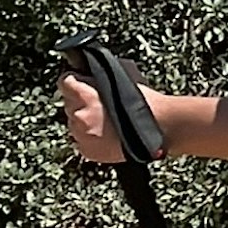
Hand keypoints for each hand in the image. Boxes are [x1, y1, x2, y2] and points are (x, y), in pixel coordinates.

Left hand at [57, 71, 178, 163]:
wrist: (162, 128)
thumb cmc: (146, 103)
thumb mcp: (121, 78)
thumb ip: (98, 77)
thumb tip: (87, 76)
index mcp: (86, 95)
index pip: (65, 82)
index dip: (72, 81)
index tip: (76, 82)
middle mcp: (81, 115)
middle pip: (69, 104)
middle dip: (81, 103)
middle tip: (99, 105)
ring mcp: (83, 135)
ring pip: (74, 124)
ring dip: (84, 121)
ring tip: (105, 122)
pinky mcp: (88, 151)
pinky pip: (81, 141)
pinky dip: (90, 138)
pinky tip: (106, 134)